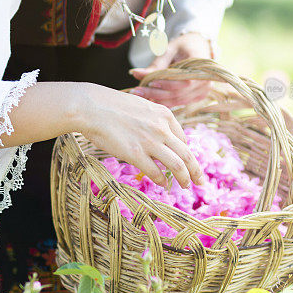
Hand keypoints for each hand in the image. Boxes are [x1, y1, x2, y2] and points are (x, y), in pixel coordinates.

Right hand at [75, 82, 203, 188]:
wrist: (91, 107)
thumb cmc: (111, 106)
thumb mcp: (142, 107)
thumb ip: (155, 121)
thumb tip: (161, 137)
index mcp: (165, 115)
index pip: (183, 139)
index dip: (187, 154)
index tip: (188, 163)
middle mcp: (162, 128)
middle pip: (187, 154)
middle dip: (196, 170)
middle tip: (200, 182)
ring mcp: (150, 141)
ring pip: (177, 165)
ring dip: (184, 178)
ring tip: (185, 187)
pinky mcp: (135, 153)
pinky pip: (155, 172)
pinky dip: (162, 180)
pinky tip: (163, 184)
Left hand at [128, 32, 212, 108]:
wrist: (198, 47)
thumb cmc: (183, 47)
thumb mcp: (169, 51)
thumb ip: (155, 65)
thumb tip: (134, 73)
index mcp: (202, 66)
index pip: (183, 81)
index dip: (166, 84)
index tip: (149, 83)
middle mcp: (205, 82)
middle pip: (178, 93)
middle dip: (156, 94)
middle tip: (137, 91)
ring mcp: (203, 91)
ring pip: (177, 101)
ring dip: (158, 100)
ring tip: (141, 96)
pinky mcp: (198, 97)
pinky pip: (179, 102)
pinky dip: (164, 102)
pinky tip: (151, 99)